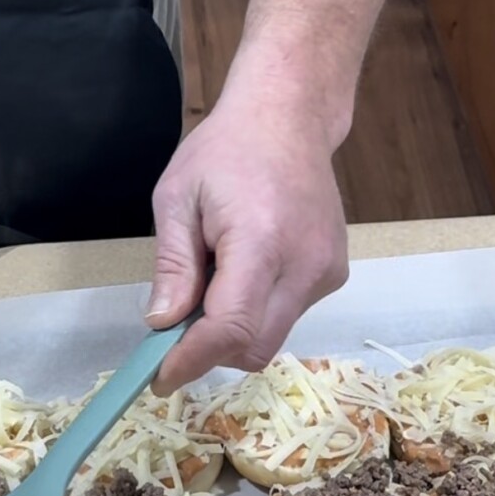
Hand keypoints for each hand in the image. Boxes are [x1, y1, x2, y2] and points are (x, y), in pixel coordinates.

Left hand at [145, 74, 349, 391]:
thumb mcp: (178, 198)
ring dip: (234, 329)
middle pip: (255, 347)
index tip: (160, 377)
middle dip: (211, 352)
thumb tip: (162, 325)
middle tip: (176, 331)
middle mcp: (304, 264)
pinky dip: (258, 310)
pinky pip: (289, 314)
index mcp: (260, 241)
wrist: (288, 118)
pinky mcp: (334, 273)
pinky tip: (246, 268)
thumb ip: (173, 267)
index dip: (192, 361)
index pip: (230, 328)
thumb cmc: (225, 150)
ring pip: (273, 336)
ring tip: (214, 278)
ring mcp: (326, 271)